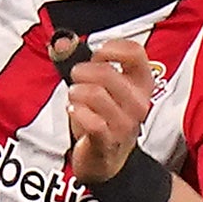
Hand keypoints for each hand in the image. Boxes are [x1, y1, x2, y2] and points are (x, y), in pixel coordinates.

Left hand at [61, 36, 156, 183]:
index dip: (111, 48)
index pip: (136, 53)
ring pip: (96, 95)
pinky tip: (74, 111)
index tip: (97, 54)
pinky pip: (91, 121)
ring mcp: (125, 124)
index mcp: (142, 83)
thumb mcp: (100, 87)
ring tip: (74, 96)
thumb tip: (60, 42)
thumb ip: (81, 61)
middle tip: (75, 77)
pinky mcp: (108, 141)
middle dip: (82, 71)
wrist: (107, 159)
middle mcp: (139, 103)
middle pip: (108, 73)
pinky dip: (76, 112)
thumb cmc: (105, 118)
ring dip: (76, 91)